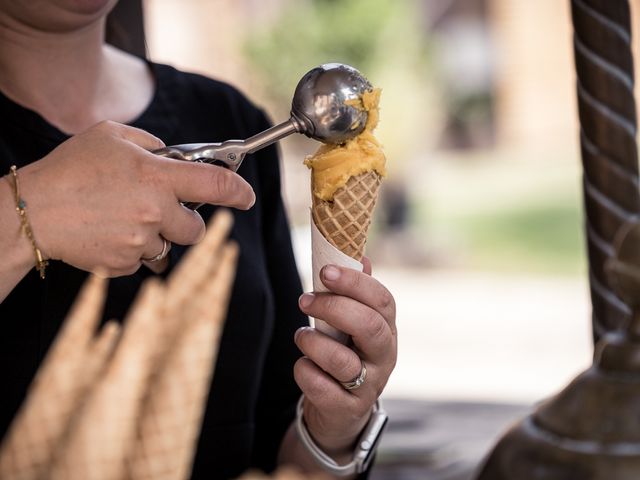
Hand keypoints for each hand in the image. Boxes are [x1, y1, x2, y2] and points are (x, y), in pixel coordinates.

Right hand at [16, 121, 254, 275]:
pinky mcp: (125, 265)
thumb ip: (150, 144)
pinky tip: (111, 233)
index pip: (216, 185)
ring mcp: (141, 243)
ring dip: (157, 235)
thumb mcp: (111, 136)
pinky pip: (144, 262)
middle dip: (185, 220)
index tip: (246, 196)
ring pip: (169, 247)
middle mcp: (155, 213)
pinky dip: (134, 251)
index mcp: (158, 178)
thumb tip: (171, 156)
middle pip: (197, 229)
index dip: (238, 191)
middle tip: (162, 209)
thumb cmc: (70, 169)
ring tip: (126, 219)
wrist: (33, 211)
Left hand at [294, 259, 396, 457]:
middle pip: (370, 327)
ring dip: (313, 343)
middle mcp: (384, 356)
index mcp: (387, 329)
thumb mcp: (352, 325)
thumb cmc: (344, 355)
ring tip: (302, 335)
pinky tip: (304, 365)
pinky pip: (321, 387)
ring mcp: (369, 385)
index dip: (355, 283)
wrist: (340, 411)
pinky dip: (304, 371)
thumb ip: (355, 294)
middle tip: (304, 300)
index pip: (382, 300)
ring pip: (342, 361)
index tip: (325, 272)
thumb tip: (360, 255)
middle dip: (333, 308)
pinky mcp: (347, 408)